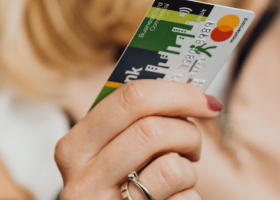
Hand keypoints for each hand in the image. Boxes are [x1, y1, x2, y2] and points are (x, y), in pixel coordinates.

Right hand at [55, 80, 222, 199]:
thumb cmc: (119, 188)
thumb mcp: (108, 155)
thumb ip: (129, 125)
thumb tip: (185, 90)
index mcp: (74, 146)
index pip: (128, 98)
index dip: (175, 92)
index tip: (204, 100)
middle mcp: (83, 177)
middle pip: (152, 129)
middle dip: (187, 132)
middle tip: (194, 144)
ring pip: (171, 167)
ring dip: (188, 170)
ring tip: (177, 177)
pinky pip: (181, 199)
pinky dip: (187, 197)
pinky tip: (171, 199)